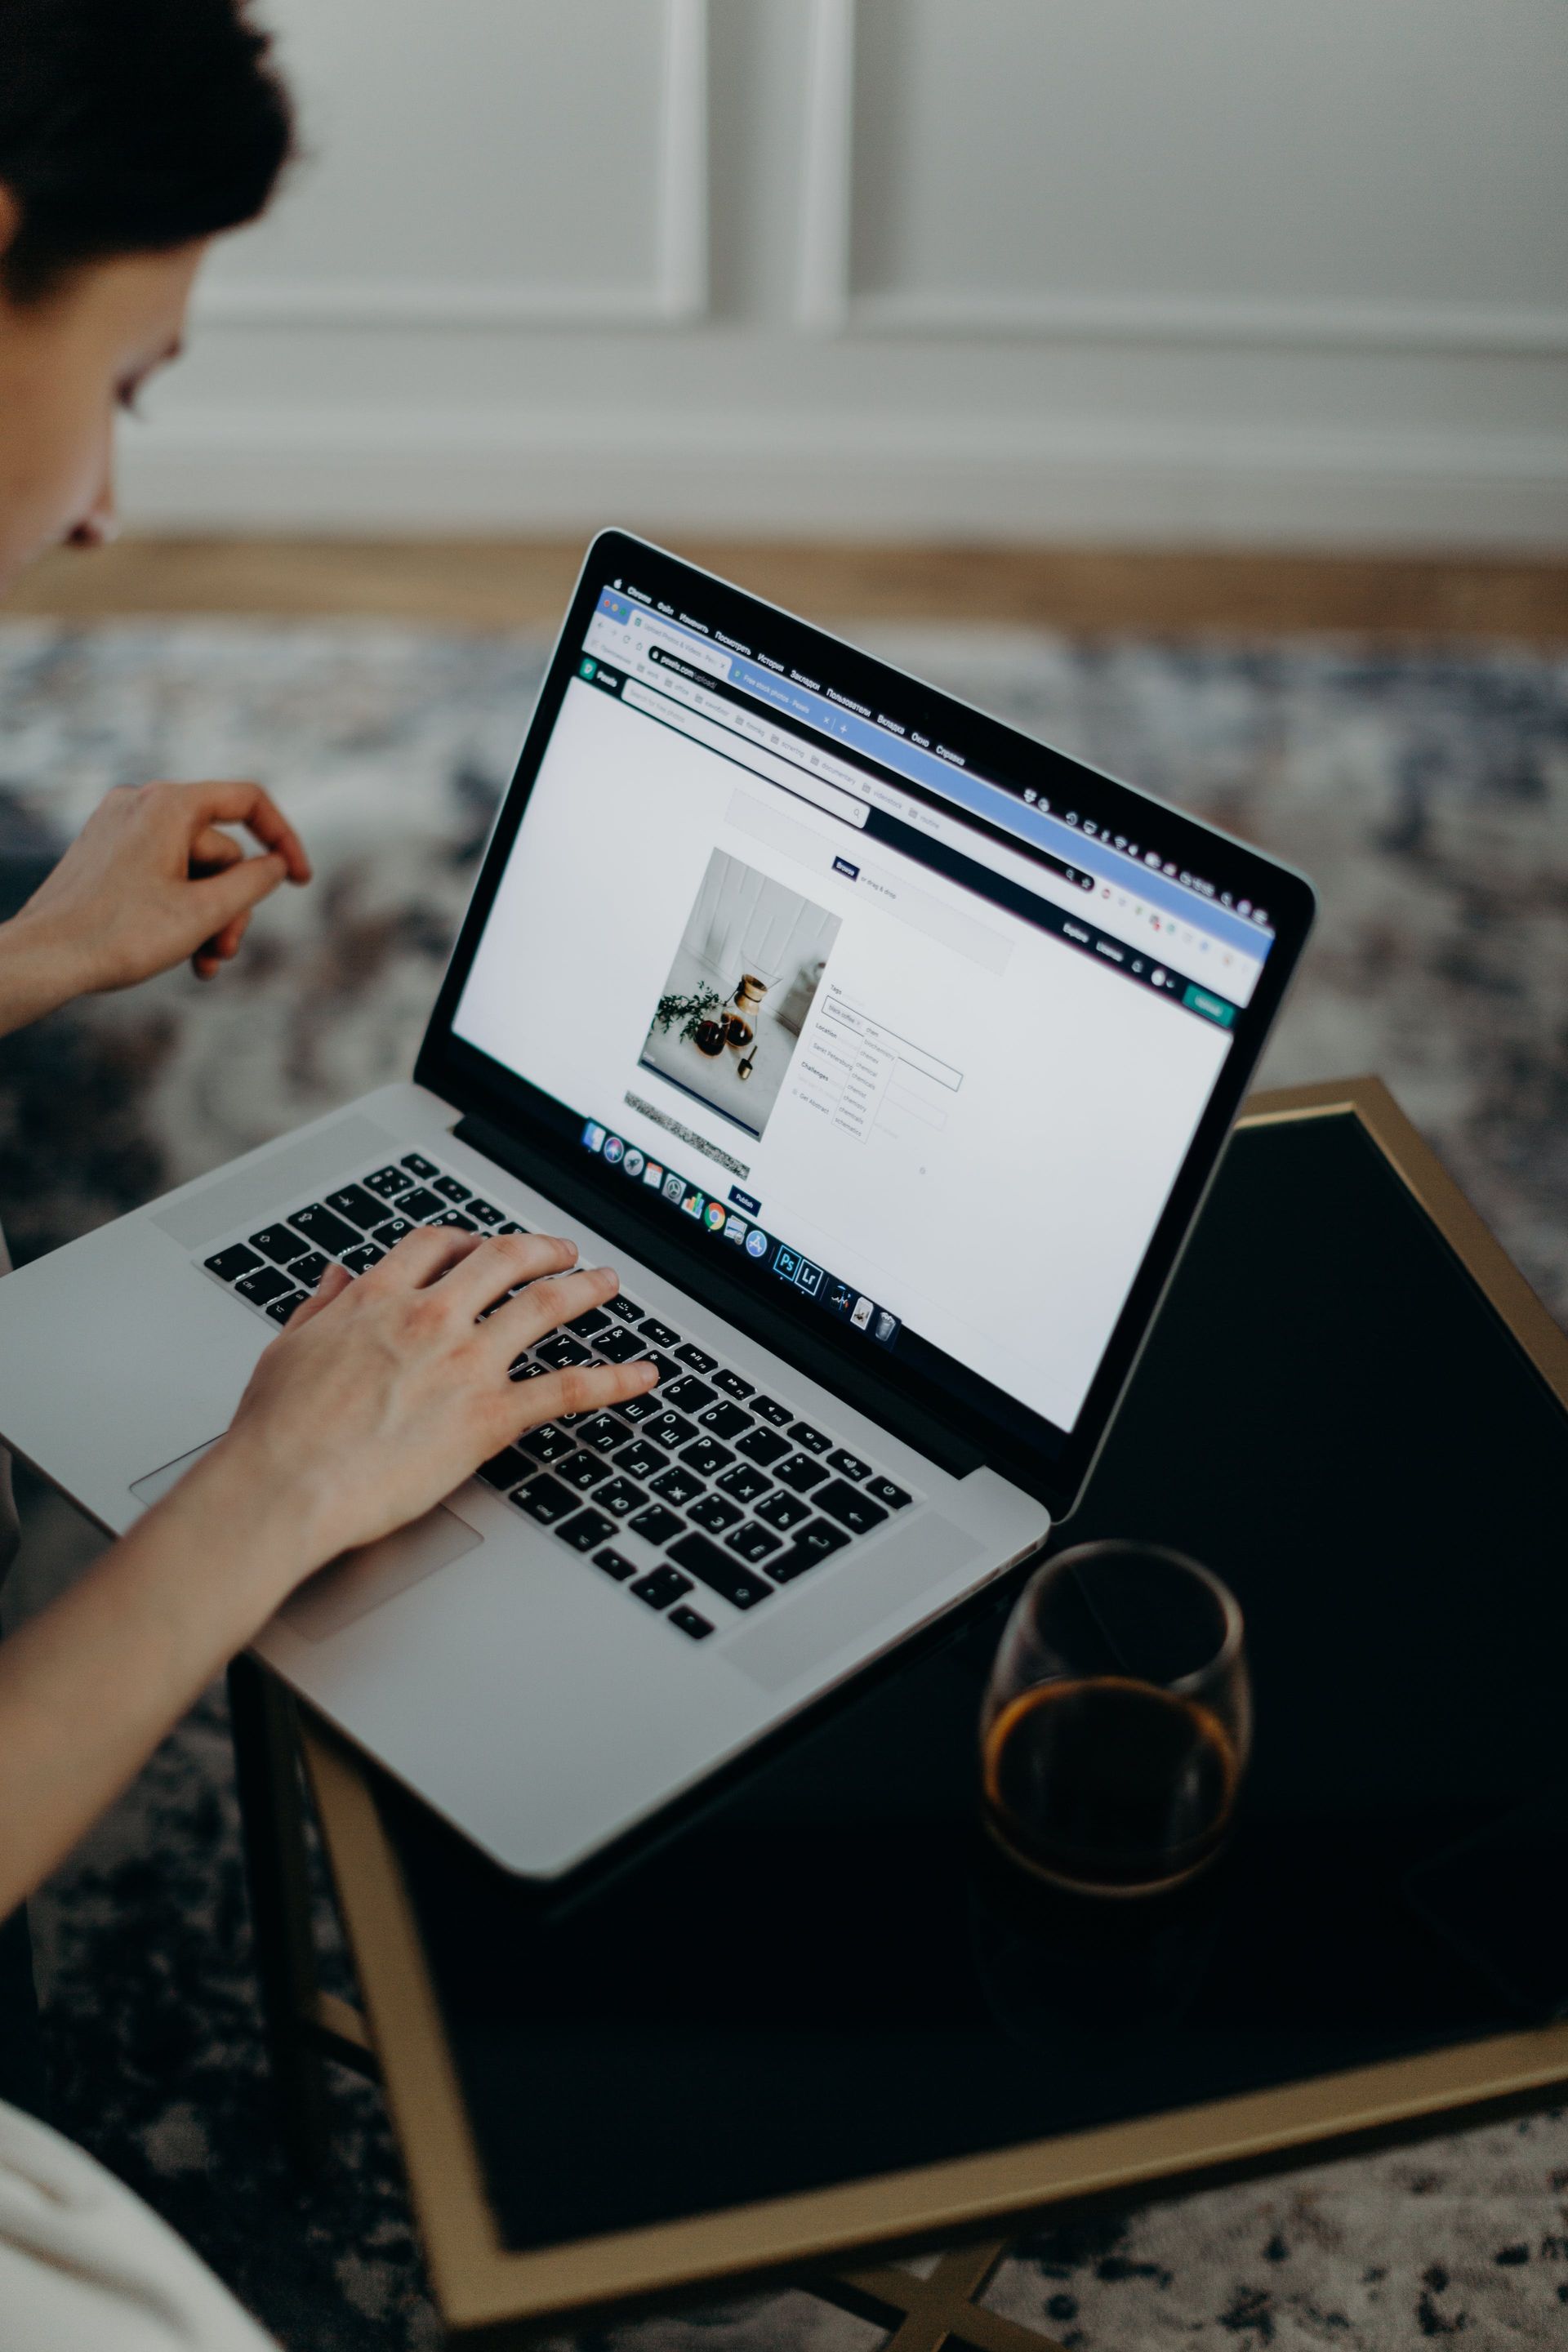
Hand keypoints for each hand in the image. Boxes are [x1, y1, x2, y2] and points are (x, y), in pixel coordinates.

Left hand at [3, 778, 310, 1014]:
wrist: (44, 957)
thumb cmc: (119, 933)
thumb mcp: (204, 912)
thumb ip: (253, 883)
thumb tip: (275, 865)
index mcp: (167, 805)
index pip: (248, 801)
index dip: (284, 839)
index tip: (301, 881)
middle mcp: (141, 804)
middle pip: (220, 850)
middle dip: (231, 905)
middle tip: (225, 950)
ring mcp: (120, 828)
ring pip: (193, 869)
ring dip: (207, 917)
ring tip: (204, 962)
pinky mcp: (106, 853)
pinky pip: (163, 873)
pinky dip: (179, 909)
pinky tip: (182, 952)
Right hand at [207, 1225, 656, 1591]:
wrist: (284, 1484)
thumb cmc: (276, 1430)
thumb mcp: (287, 1348)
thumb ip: (320, 1306)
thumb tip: (335, 1274)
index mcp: (378, 1298)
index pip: (436, 1246)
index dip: (467, 1240)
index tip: (480, 1244)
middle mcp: (430, 1318)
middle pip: (502, 1260)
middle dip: (540, 1249)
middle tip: (563, 1251)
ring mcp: (465, 1363)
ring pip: (544, 1306)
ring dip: (585, 1289)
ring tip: (608, 1283)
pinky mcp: (489, 1415)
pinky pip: (568, 1388)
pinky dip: (614, 1379)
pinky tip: (643, 1375)